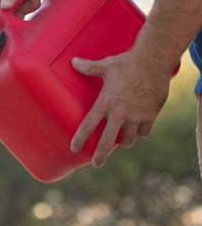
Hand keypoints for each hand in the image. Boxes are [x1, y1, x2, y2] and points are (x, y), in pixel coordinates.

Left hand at [70, 49, 169, 167]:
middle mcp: (120, 113)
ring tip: (120, 142)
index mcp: (105, 102)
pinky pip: (145, 131)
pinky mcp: (151, 115)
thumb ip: (88, 68)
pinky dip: (141, 132)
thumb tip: (73, 62)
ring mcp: (136, 116)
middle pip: (108, 141)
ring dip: (123, 142)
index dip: (80, 138)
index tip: (74, 148)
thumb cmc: (126, 63)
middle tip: (96, 163)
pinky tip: (138, 132)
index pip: (89, 124)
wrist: (152, 63)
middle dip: (101, 155)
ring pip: (129, 139)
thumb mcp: (105, 65)